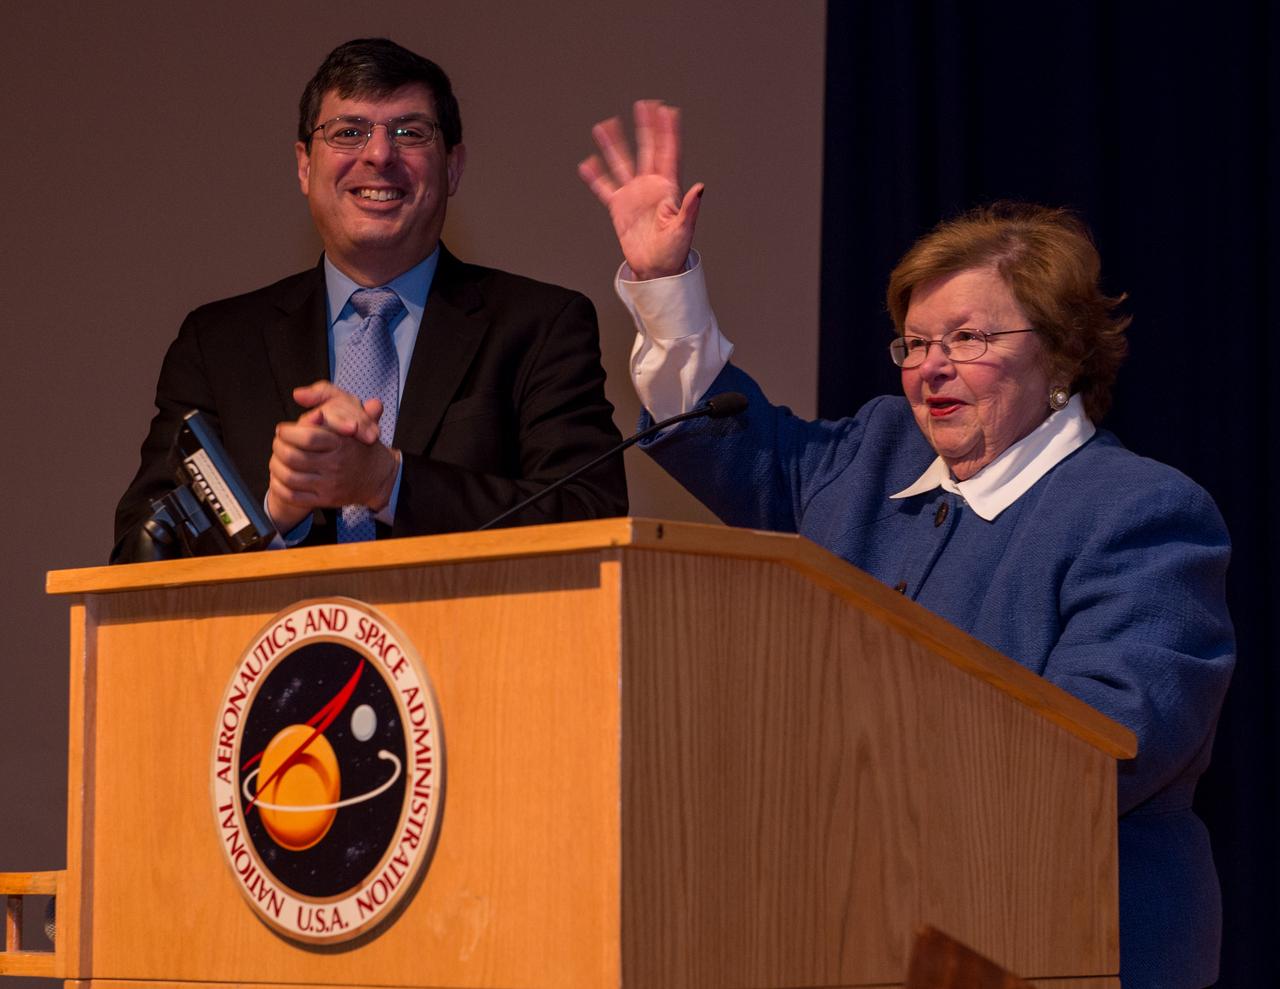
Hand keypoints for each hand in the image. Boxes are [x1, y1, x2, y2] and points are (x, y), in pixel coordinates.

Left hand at [266, 380, 399, 531]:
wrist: (378, 477)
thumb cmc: (358, 447)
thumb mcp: (352, 421)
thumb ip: (327, 411)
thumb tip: (302, 399)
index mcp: (341, 444)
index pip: (307, 438)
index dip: (288, 433)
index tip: (282, 429)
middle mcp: (336, 465)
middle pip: (293, 457)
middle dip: (278, 449)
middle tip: (277, 444)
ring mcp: (330, 484)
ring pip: (290, 477)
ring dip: (276, 467)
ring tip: (275, 459)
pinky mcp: (325, 500)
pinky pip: (293, 496)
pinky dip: (279, 487)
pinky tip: (278, 478)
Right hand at [578, 100, 703, 279]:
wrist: (656, 269)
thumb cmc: (674, 252)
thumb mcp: (684, 229)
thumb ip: (690, 207)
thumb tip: (701, 187)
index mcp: (668, 188)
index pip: (669, 152)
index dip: (668, 131)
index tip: (667, 110)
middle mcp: (650, 187)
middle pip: (647, 150)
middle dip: (646, 127)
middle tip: (644, 105)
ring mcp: (634, 196)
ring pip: (622, 163)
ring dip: (614, 144)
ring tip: (604, 124)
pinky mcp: (619, 208)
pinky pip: (605, 188)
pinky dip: (596, 176)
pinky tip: (587, 164)